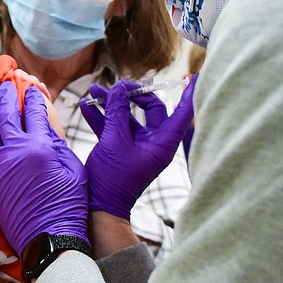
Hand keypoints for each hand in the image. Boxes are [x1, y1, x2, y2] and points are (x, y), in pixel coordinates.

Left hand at [0, 83, 87, 255]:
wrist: (49, 238)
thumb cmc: (69, 205)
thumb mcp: (73, 169)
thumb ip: (58, 143)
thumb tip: (45, 125)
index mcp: (41, 146)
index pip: (34, 111)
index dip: (33, 96)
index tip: (31, 88)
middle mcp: (16, 151)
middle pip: (7, 113)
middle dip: (6, 94)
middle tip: (5, 82)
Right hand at [80, 75, 197, 219]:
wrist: (100, 206)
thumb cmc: (113, 178)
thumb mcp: (114, 140)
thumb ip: (117, 111)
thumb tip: (120, 88)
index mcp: (162, 143)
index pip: (182, 113)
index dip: (189, 94)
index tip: (194, 77)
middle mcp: (153, 143)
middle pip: (151, 108)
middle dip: (132, 94)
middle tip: (116, 86)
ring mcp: (137, 145)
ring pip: (128, 116)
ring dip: (110, 104)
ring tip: (92, 92)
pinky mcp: (121, 148)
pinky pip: (114, 127)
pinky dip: (102, 117)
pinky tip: (87, 106)